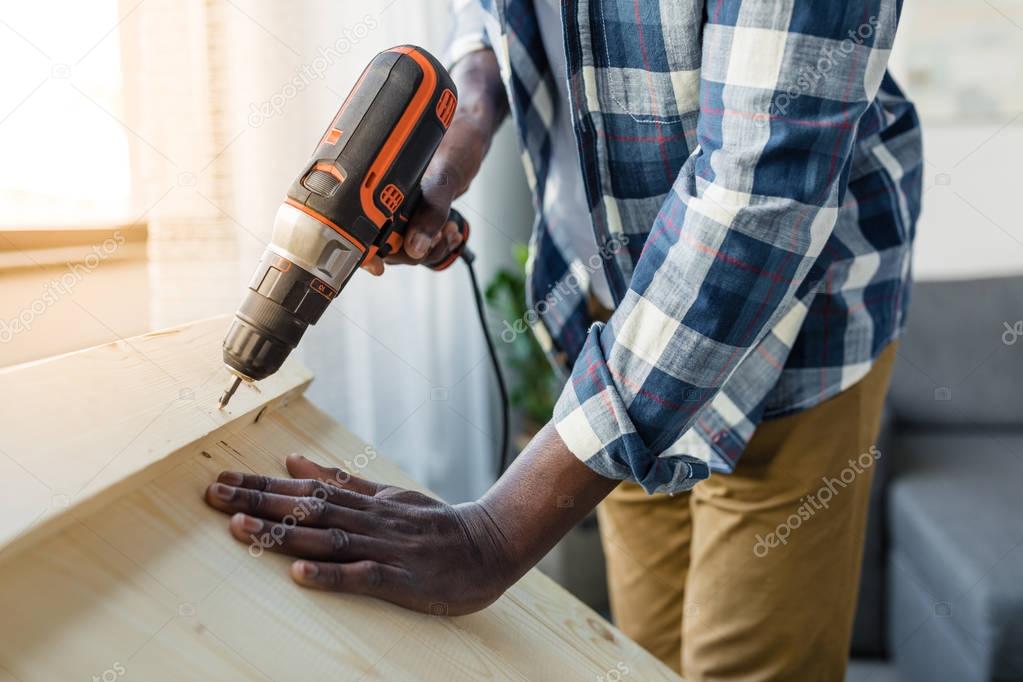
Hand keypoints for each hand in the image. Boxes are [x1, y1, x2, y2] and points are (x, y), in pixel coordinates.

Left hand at [204, 453, 516, 614]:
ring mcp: (384, 547)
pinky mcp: (401, 578)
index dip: (262, 485)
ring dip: (282, 533)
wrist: (488, 545)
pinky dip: (332, 575)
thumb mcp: (387, 496)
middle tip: (213, 495)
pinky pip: (363, 576)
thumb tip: (293, 460)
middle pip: (307, 508)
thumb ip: (342, 481)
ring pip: (326, 538)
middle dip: (258, 501)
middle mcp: (368, 520)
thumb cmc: (434, 525)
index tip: (222, 480)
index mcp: (364, 502)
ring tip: (240, 528)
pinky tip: (300, 574)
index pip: (305, 488)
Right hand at [362, 48, 506, 275]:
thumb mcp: (445, 176)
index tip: (378, 265)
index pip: (355, 229)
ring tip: (449, 232)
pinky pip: (421, 240)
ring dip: (429, 249)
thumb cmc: (456, 139)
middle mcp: (381, 196)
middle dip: (410, 251)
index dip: (363, 251)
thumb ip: (432, 212)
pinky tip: (452, 230)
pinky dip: (437, 242)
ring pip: (404, 247)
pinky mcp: (416, 212)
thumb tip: (415, 248)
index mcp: (373, 182)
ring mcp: (399, 206)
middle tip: (436, 237)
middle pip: (382, 245)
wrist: (472, 128)